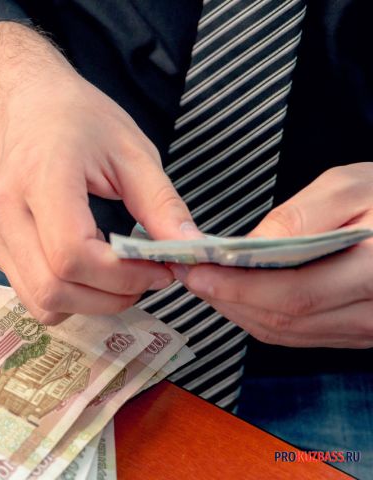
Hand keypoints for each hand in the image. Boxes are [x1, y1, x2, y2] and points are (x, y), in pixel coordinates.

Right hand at [0, 22, 200, 322]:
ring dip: (87, 303)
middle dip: (108, 298)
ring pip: (40, 302)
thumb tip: (191, 250)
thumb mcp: (130, 151)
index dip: (122, 277)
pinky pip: (30, 293)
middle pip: (53, 290)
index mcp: (41, 179)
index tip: (158, 269)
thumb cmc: (75, 118)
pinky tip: (88, 267)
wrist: (21, 103)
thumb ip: (161, 204)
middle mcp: (5, 213)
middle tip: (144, 279)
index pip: (72, 256)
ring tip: (117, 276)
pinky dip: (67, 294)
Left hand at [173, 163, 372, 347]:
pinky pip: (297, 335)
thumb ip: (298, 218)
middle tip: (188, 274)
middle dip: (225, 299)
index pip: (294, 295)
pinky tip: (235, 295)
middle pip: (282, 320)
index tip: (196, 271)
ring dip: (236, 310)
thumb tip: (248, 247)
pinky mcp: (353, 332)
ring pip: (285, 333)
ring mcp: (365, 329)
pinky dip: (258, 316)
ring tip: (203, 282)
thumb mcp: (349, 187)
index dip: (237, 288)